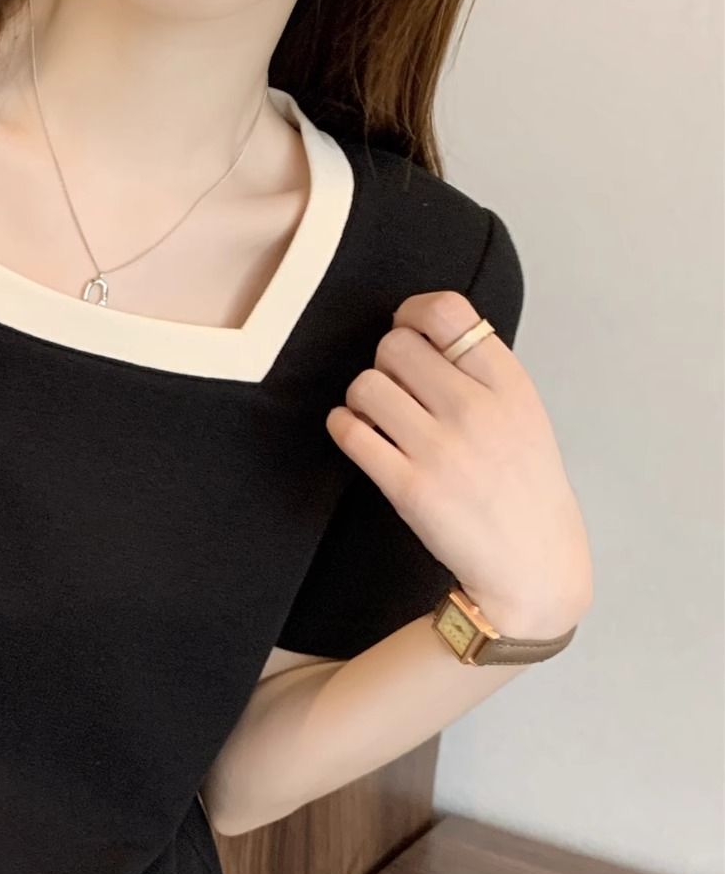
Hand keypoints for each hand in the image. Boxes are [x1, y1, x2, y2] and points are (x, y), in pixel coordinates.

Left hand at [324, 291, 591, 639]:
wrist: (529, 562)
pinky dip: (343, 427)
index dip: (412, 313)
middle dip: (384, 362)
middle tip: (394, 388)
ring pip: (366, 385)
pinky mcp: (407, 486)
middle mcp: (475, 408)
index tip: (405, 329)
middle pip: (394, 345)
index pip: (447, 311)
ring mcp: (440, 448)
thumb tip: (424, 334)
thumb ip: (481, 372)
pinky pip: (350, 432)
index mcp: (509, 383)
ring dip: (361, 397)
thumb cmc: (522, 487)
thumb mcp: (523, 413)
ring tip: (376, 417)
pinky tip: (358, 435)